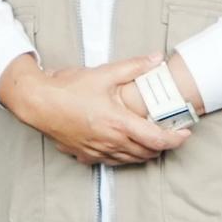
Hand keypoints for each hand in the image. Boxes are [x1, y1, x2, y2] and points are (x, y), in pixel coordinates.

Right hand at [0, 55, 188, 166]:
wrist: (37, 102)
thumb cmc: (67, 89)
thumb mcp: (104, 73)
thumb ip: (134, 67)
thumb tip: (156, 59)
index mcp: (118, 123)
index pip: (157, 139)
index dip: (176, 139)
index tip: (184, 134)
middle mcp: (110, 141)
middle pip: (147, 153)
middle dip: (162, 145)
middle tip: (168, 132)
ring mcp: (97, 151)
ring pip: (131, 160)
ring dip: (144, 152)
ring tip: (149, 138)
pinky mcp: (85, 154)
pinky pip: (111, 162)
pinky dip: (124, 156)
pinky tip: (122, 144)